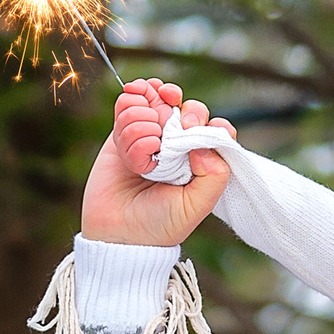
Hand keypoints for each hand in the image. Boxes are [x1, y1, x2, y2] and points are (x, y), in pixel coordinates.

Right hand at [80, 78, 235, 247]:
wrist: (118, 232)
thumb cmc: (161, 223)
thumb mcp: (197, 205)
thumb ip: (215, 174)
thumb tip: (202, 140)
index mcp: (201, 159)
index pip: (212, 123)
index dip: (200, 116)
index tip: (189, 126)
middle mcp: (177, 143)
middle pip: (181, 104)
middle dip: (172, 110)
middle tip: (161, 136)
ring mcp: (149, 134)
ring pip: (152, 100)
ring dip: (142, 119)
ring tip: (139, 155)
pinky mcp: (122, 132)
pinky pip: (127, 103)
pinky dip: (126, 110)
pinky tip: (124, 132)